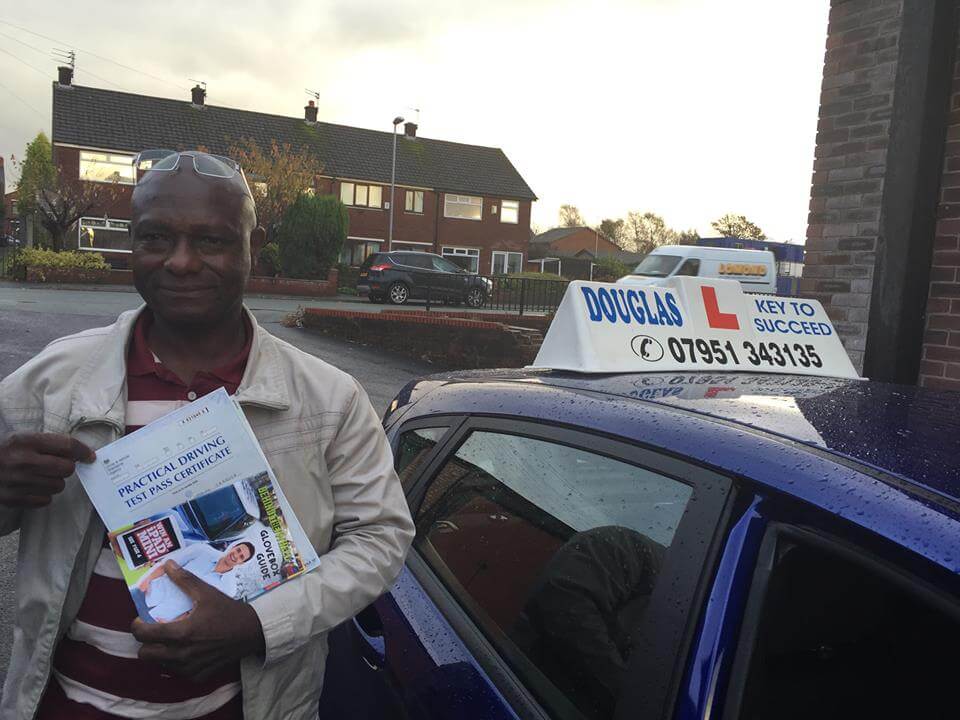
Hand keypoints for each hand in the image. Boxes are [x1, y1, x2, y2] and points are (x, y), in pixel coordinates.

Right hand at [0, 433, 94, 507]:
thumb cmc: (5, 452)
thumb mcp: (23, 440)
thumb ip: (49, 444)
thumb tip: (82, 453)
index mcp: (25, 442)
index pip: (66, 445)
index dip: (82, 451)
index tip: (90, 456)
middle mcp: (22, 461)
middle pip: (67, 468)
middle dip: (66, 467)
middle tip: (56, 466)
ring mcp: (16, 482)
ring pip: (58, 486)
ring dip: (55, 482)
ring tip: (40, 476)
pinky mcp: (12, 498)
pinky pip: (45, 500)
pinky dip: (43, 495)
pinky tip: (32, 487)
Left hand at [132, 561, 264, 678]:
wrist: (251, 632)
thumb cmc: (228, 611)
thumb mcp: (207, 593)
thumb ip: (185, 580)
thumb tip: (167, 565)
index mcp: (181, 633)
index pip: (143, 635)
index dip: (137, 626)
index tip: (140, 620)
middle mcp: (182, 654)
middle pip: (145, 655)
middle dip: (146, 642)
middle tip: (155, 631)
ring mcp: (189, 668)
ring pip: (160, 664)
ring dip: (160, 653)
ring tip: (171, 640)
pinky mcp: (197, 676)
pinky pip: (176, 672)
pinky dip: (176, 662)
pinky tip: (187, 650)